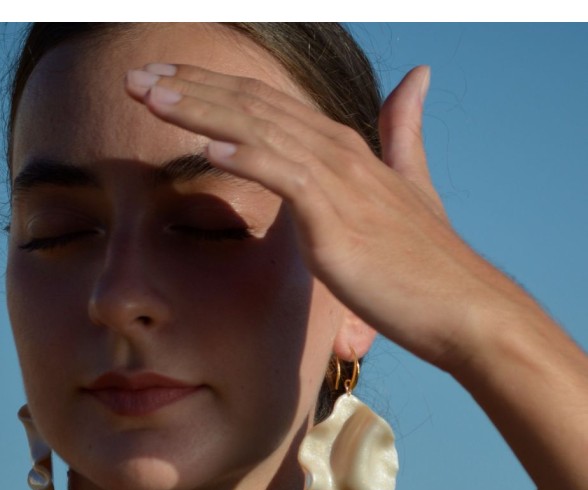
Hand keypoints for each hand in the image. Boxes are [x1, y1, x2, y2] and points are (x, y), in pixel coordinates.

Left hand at [126, 62, 587, 489]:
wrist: (461, 307)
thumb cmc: (428, 265)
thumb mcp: (412, 188)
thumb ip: (403, 135)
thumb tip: (418, 78)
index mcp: (346, 149)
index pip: (268, 107)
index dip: (214, 90)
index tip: (165, 85)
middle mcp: (340, 152)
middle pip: (253, 105)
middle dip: (191, 88)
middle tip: (133, 77)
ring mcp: (339, 180)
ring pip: (259, 129)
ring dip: (200, 109)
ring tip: (148, 95)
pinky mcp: (336, 217)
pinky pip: (282, 174)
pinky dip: (243, 154)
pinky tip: (204, 142)